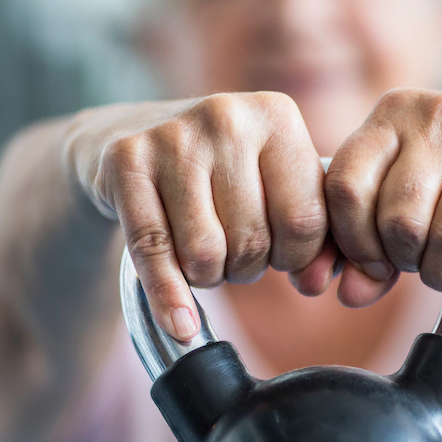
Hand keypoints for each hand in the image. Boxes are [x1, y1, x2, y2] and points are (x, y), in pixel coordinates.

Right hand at [64, 93, 329, 339]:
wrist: (130, 132)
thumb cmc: (220, 172)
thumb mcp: (273, 183)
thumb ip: (312, 233)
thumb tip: (316, 284)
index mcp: (277, 115)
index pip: (305, 219)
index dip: (296, 256)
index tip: (280, 254)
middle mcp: (226, 116)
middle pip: (252, 239)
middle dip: (247, 266)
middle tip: (234, 251)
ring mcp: (172, 136)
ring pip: (205, 252)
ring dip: (209, 275)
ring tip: (205, 254)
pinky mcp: (125, 160)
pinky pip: (153, 250)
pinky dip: (169, 298)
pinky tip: (180, 325)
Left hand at [324, 88, 441, 306]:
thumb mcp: (408, 197)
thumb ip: (368, 245)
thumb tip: (347, 293)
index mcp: (392, 113)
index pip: (345, 189)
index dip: (356, 243)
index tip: (378, 263)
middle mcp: (438, 113)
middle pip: (399, 222)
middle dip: (410, 262)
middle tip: (428, 259)